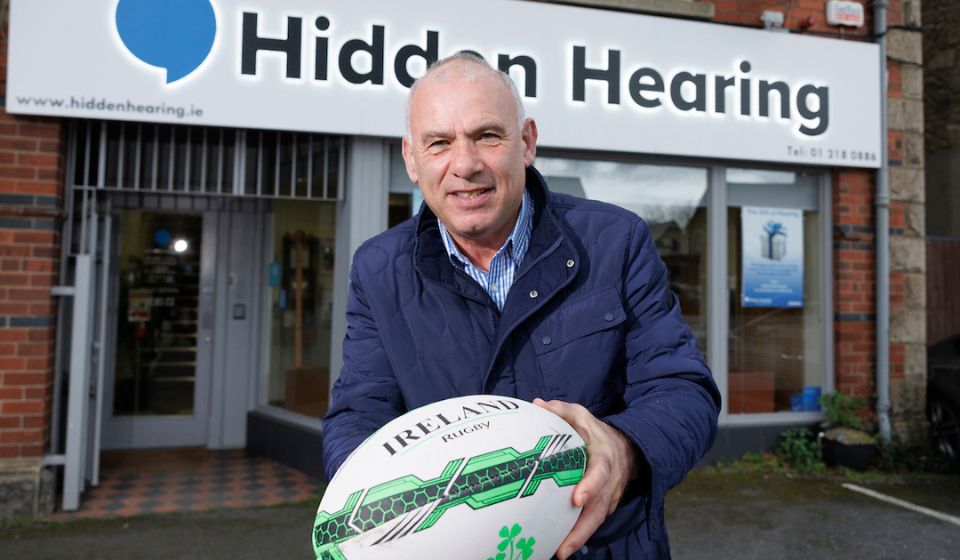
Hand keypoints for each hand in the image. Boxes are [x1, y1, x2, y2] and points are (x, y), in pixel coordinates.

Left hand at [533, 398, 635, 559]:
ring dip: (578, 539)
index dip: (591, 486)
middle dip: (582, 530)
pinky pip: (590, 523)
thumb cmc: (595, 433)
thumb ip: (560, 410)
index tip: (577, 498)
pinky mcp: (602, 508)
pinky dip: (577, 535)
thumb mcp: (581, 415)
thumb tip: (537, 405)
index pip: (599, 473)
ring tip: (559, 553)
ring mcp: (607, 498)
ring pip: (595, 522)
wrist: (625, 450)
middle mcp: (608, 483)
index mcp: (603, 458)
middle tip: (564, 547)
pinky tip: (558, 545)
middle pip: (598, 510)